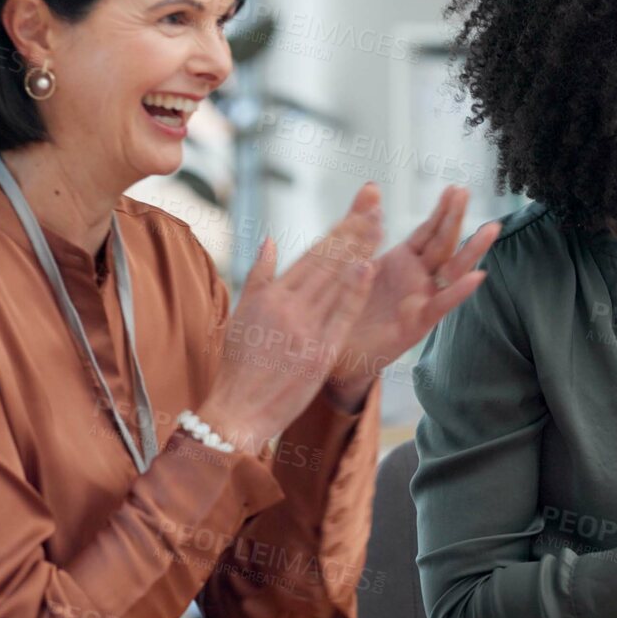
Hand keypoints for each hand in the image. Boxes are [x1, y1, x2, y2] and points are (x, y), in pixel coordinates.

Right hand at [200, 184, 383, 449]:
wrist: (237, 411)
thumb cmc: (238, 367)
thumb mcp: (241, 316)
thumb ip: (259, 277)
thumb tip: (271, 241)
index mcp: (269, 296)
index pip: (309, 256)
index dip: (336, 232)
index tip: (356, 212)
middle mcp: (287, 307)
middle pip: (326, 262)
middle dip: (352, 232)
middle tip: (375, 206)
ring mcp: (304, 329)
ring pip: (335, 282)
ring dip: (359, 251)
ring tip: (378, 225)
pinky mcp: (318, 352)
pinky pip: (340, 316)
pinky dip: (354, 290)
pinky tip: (368, 266)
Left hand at [325, 185, 501, 407]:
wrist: (334, 353)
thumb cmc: (346, 307)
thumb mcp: (352, 259)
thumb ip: (362, 224)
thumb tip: (372, 185)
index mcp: (402, 261)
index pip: (428, 231)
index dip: (442, 211)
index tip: (455, 188)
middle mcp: (417, 278)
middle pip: (443, 244)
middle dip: (454, 219)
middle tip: (467, 192)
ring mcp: (421, 300)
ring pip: (451, 270)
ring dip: (471, 250)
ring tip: (490, 228)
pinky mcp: (416, 324)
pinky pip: (441, 304)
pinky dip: (459, 291)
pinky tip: (477, 276)